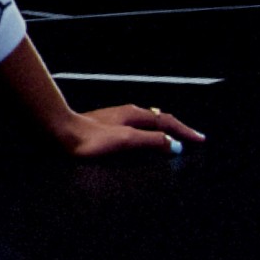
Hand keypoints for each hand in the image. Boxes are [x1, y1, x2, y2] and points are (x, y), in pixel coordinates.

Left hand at [52, 103, 206, 157]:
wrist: (60, 133)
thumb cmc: (90, 138)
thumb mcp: (126, 140)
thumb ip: (151, 141)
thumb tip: (174, 145)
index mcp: (135, 115)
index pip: (168, 122)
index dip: (185, 132)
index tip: (199, 140)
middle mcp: (127, 114)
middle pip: (159, 119)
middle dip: (176, 129)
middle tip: (190, 139)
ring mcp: (115, 119)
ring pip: (146, 122)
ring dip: (161, 131)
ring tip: (172, 139)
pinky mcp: (104, 128)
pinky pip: (134, 128)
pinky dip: (146, 134)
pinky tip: (140, 141)